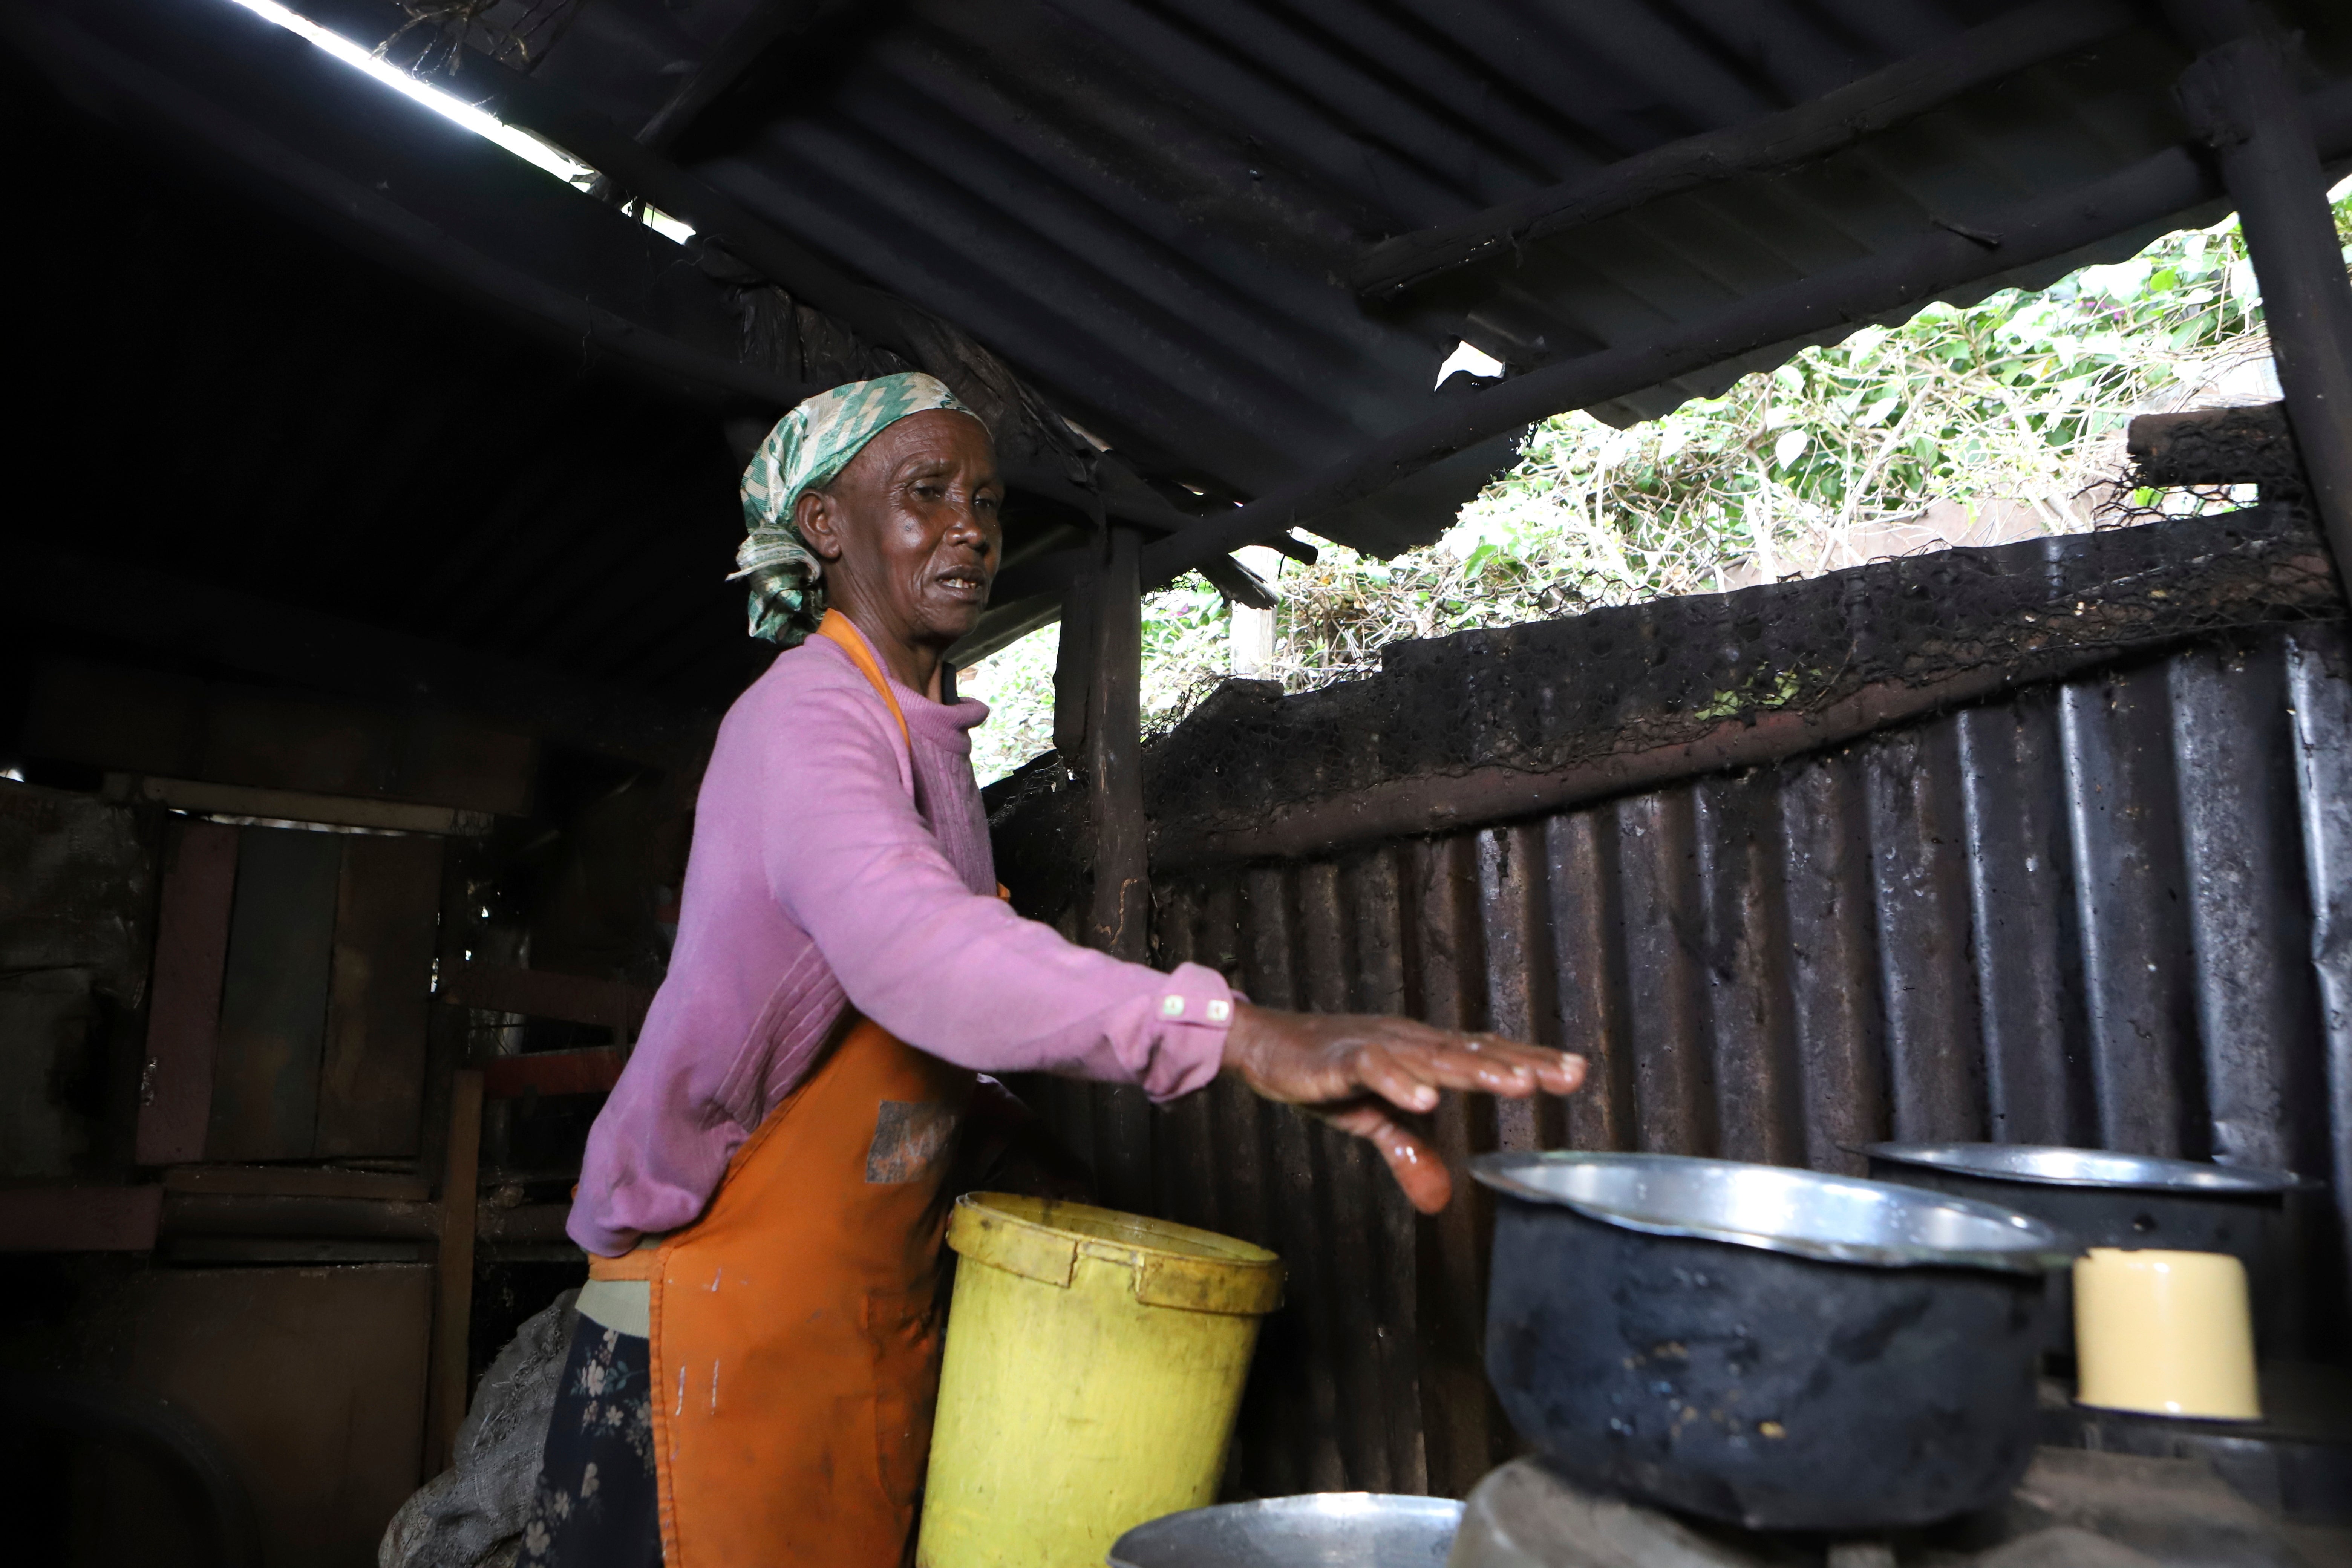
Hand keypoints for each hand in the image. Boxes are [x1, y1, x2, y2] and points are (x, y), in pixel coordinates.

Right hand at [1219, 1003, 1584, 1213]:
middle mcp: (1410, 1043)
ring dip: (1477, 1070)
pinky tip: (1426, 1097)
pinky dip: (1400, 1081)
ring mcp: (1378, 1047)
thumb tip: (1440, 1200)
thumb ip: (1409, 1152)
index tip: (1576, 1070)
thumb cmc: (1325, 1074)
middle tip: (1569, 1073)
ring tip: (1518, 1083)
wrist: (1266, 1046)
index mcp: (1423, 1053)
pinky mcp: (1342, 1059)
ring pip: (1435, 1057)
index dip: (1530, 1060)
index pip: (1484, 1054)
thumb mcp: (1373, 1120)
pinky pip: (1375, 1068)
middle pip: (1474, 1052)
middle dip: (1523, 1063)